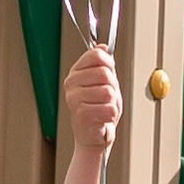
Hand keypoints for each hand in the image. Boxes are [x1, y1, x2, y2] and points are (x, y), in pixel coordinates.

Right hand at [60, 42, 121, 183]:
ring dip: (112, 102)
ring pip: (108, 91)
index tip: (109, 74)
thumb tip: (103, 46)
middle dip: (113, 86)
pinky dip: (111, 115)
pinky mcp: (81, 115)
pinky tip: (103, 119)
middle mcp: (71, 84)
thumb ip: (103, 64)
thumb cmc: (99, 109)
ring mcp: (74, 99)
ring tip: (103, 109)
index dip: (109, 64)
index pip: (96, 55)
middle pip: (104, 73)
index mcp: (75, 73)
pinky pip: (109, 108)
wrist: (94, 136)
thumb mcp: (104, 83)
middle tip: (107, 98)